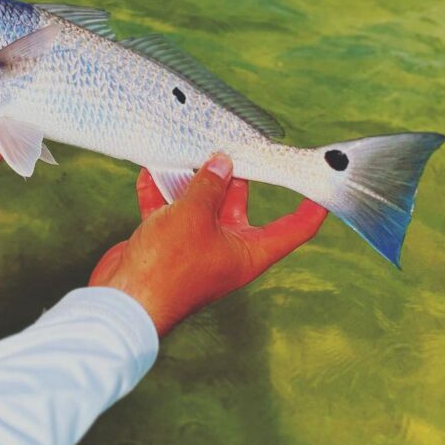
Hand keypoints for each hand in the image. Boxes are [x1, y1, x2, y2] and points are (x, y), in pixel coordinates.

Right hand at [89, 154, 326, 336]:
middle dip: (235, 176)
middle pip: (239, 207)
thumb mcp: (194, 215)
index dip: (310, 208)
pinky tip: (151, 171)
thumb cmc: (167, 267)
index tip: (319, 184)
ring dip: (193, 181)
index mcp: (248, 252)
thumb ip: (209, 185)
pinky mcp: (166, 243)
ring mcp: (195, 246)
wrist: (125, 299)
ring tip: (190, 151)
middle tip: (232, 145)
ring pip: (202, 205)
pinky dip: (160, 191)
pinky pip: (169, 210)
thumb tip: (221, 163)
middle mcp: (226, 249)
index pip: (293, 229)